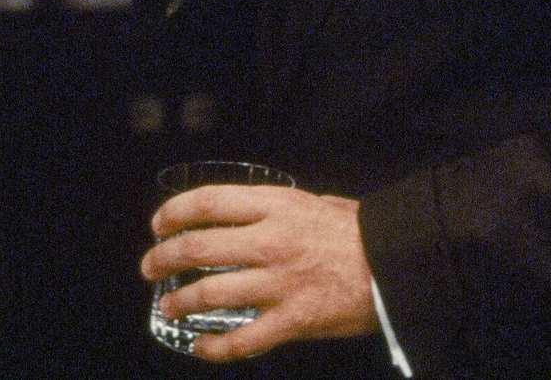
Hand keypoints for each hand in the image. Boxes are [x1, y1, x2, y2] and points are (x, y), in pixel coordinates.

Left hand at [142, 185, 377, 362]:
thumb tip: (255, 211)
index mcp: (276, 206)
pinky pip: (243, 339)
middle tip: (151, 266)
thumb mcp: (317, 202)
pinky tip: (201, 346)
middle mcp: (271, 242)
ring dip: (180, 301)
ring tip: (168, 306)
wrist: (399, 264)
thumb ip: (281, 207)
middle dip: (164, 258)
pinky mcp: (293, 320)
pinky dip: (215, 347)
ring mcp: (279, 283)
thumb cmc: (362, 232)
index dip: (175, 212)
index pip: (209, 202)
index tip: (159, 223)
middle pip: (199, 248)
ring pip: (211, 293)